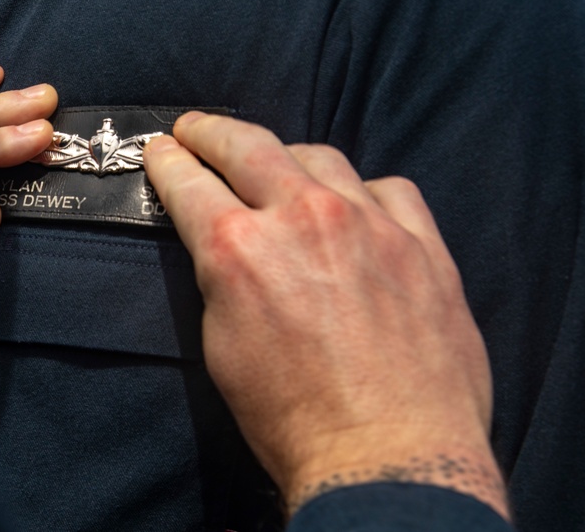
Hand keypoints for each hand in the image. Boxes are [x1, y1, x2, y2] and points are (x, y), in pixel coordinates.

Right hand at [143, 113, 507, 518]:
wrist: (389, 456)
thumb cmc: (296, 420)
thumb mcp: (223, 349)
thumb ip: (221, 280)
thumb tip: (224, 246)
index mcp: (239, 249)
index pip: (189, 181)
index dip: (168, 161)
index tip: (162, 150)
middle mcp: (303, 220)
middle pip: (248, 144)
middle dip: (212, 131)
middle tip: (197, 129)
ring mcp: (369, 225)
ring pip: (320, 157)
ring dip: (288, 157)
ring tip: (277, 165)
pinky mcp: (421, 244)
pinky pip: (389, 189)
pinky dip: (363, 192)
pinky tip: (357, 206)